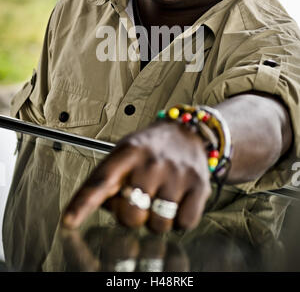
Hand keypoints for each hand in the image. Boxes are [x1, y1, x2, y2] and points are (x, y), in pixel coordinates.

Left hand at [62, 121, 211, 232]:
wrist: (189, 131)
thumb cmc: (151, 148)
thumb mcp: (124, 153)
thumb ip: (108, 180)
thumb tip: (100, 207)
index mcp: (127, 153)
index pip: (101, 181)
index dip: (82, 203)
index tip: (68, 221)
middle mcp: (151, 162)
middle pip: (130, 215)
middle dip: (132, 215)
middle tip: (140, 198)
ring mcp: (176, 174)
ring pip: (158, 224)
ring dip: (157, 218)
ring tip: (161, 196)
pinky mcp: (199, 185)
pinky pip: (184, 223)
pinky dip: (180, 219)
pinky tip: (178, 199)